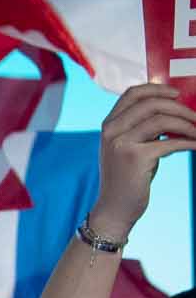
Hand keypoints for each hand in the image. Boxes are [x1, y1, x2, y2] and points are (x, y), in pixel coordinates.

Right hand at [88, 82, 195, 242]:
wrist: (115, 208)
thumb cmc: (128, 177)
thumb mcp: (131, 147)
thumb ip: (144, 128)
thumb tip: (178, 112)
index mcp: (109, 125)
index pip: (132, 93)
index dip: (158, 89)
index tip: (177, 94)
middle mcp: (112, 131)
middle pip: (151, 103)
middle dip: (180, 107)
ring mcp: (121, 144)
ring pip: (161, 119)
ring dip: (187, 124)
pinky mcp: (135, 158)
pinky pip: (170, 142)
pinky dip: (189, 142)